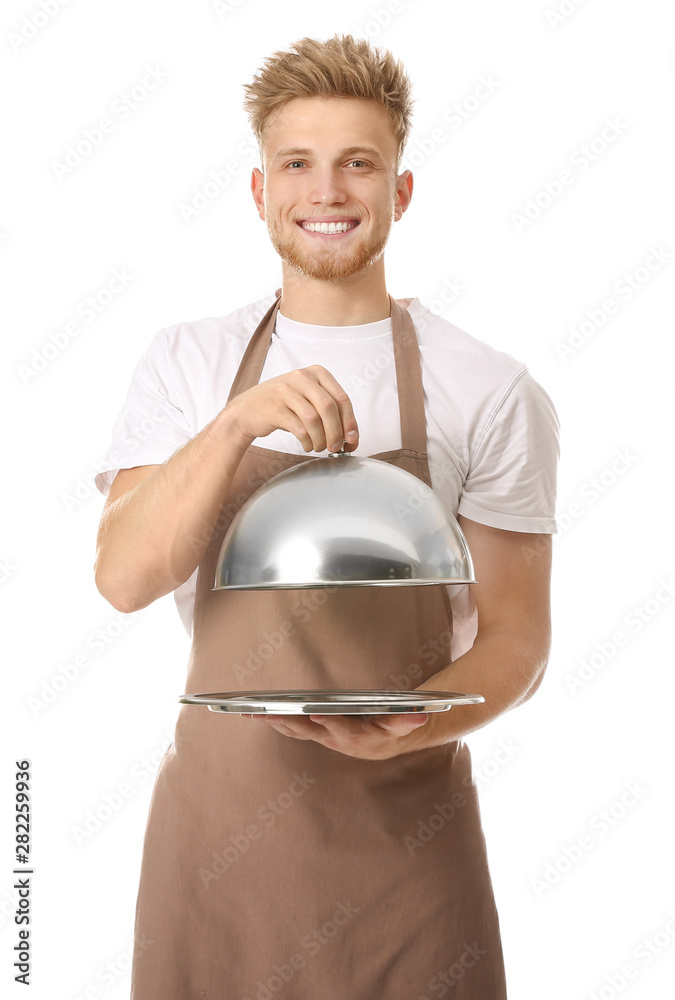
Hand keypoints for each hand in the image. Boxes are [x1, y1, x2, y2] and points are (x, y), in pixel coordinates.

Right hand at [225, 365, 358, 453]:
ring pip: (314, 419)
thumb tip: (351, 437)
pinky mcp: (274, 407)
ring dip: (321, 439)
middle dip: (336, 433)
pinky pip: (299, 428)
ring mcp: (286, 390)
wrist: (247, 410)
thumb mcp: (309, 400)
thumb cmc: (283, 406)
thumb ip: (330, 412)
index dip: (350, 423)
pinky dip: (308, 441)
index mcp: (316, 373)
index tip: (352, 440)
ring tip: (319, 447)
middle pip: (329, 408)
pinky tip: (307, 445)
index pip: (342, 399)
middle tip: (335, 448)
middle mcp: (302, 377)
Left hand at [240, 712, 429, 759]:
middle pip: (310, 731)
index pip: (341, 729)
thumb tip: (422, 716)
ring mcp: (325, 738)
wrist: (386, 742)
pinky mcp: (318, 735)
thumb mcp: (402, 724)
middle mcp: (337, 739)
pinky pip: (294, 730)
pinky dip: (277, 722)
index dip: (328, 723)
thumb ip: (409, 720)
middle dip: (290, 722)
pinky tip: (259, 714)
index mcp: (357, 735)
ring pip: (298, 731)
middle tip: (269, 713)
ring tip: (255, 712)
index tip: (315, 714)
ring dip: (277, 723)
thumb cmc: (392, 726)